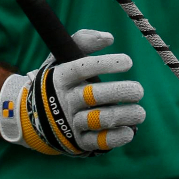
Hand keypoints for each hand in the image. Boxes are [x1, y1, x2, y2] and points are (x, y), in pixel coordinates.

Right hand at [0, 29, 145, 156]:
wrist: (38, 115)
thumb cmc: (60, 80)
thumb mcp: (62, 57)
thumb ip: (83, 41)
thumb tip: (109, 38)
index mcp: (61, 77)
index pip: (82, 68)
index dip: (106, 64)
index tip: (128, 61)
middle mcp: (65, 99)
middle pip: (95, 95)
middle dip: (121, 91)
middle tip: (139, 91)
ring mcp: (71, 121)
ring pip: (100, 119)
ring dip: (124, 115)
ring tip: (140, 112)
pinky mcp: (78, 141)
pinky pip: (98, 141)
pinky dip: (116, 137)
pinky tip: (129, 131)